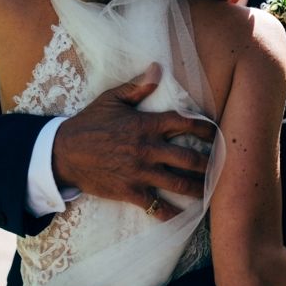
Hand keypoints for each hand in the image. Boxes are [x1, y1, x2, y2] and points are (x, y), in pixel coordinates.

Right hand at [53, 63, 214, 220]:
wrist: (63, 152)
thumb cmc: (89, 123)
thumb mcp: (111, 99)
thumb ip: (137, 86)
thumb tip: (157, 69)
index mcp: (146, 124)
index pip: (184, 124)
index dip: (205, 128)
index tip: (218, 133)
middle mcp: (147, 149)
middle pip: (188, 158)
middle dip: (209, 163)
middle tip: (223, 166)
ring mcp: (140, 172)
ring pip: (178, 183)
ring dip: (198, 188)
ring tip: (212, 191)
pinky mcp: (129, 191)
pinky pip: (155, 206)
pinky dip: (170, 212)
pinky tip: (183, 215)